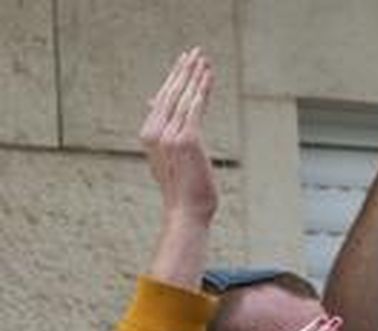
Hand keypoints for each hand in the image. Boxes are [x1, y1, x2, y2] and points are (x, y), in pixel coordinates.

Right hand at [140, 48, 216, 224]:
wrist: (186, 212)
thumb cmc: (183, 188)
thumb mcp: (169, 156)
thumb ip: (163, 129)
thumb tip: (152, 102)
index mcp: (149, 134)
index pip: (162, 99)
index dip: (174, 78)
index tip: (184, 61)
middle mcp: (155, 131)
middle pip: (171, 93)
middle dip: (184, 71)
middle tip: (195, 52)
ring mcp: (168, 135)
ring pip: (183, 97)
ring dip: (195, 75)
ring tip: (204, 59)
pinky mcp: (186, 139)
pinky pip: (195, 108)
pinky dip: (202, 90)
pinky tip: (208, 76)